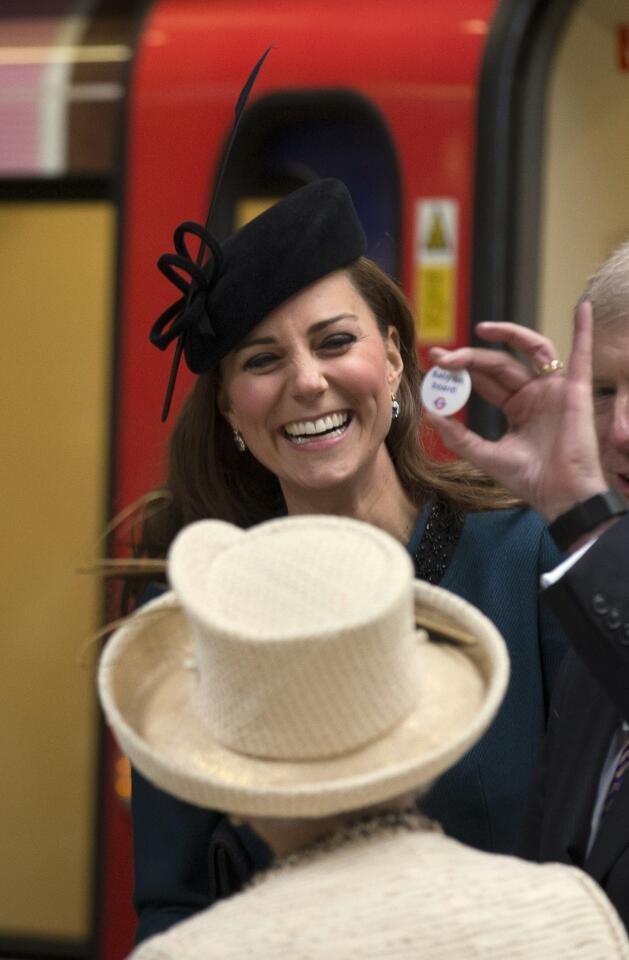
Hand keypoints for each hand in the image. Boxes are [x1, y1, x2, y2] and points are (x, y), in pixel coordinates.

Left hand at [423, 302, 606, 521]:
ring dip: (508, 334)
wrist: (560, 496)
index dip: (460, 370)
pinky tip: (581, 309)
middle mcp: (534, 394)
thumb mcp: (485, 456)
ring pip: (530, 349)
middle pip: (499, 363)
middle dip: (469, 357)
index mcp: (516, 408)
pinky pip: (581, 354)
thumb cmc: (530, 480)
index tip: (435, 364)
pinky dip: (583, 330)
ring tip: (482, 329)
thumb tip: (432, 412)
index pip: (484, 380)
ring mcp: (554, 389)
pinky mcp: (575, 390)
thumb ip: (458, 436)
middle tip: (441, 356)